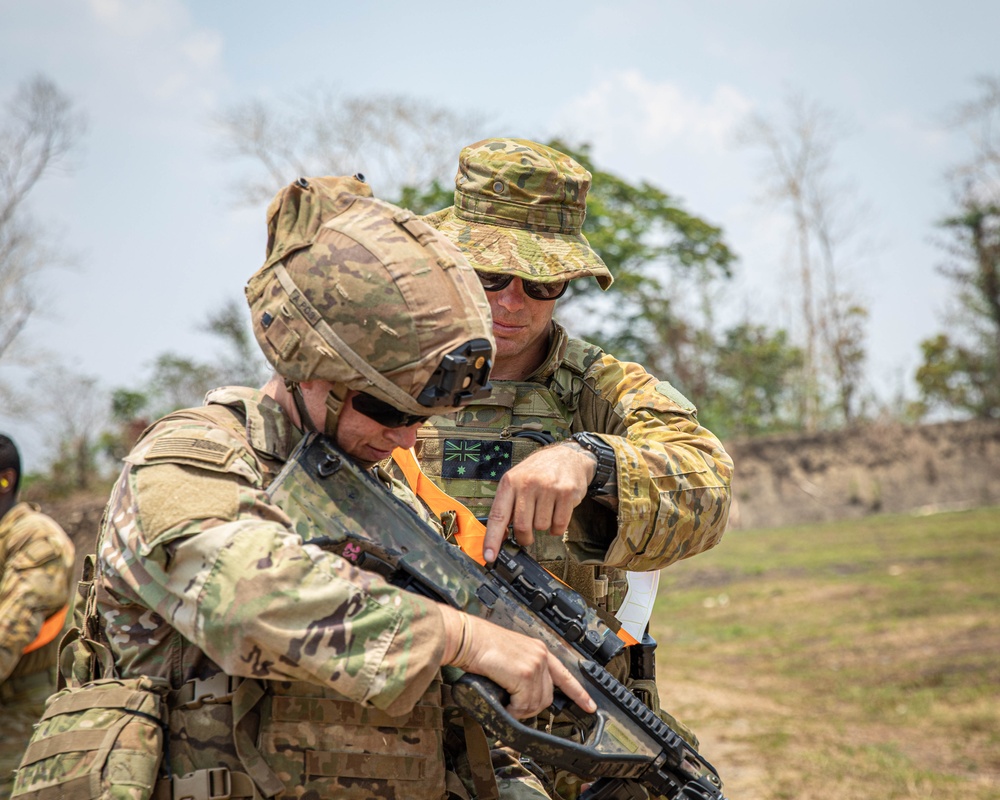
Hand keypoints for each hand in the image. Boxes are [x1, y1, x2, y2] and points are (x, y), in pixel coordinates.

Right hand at [439, 606, 595, 718]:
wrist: (468, 638)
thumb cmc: (481, 646)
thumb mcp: (511, 656)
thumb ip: (524, 671)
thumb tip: (524, 695)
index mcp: (539, 650)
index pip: (565, 675)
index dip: (579, 693)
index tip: (590, 706)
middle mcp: (541, 655)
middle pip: (548, 697)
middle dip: (531, 708)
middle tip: (514, 706)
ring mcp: (534, 664)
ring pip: (536, 704)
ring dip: (519, 710)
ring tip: (505, 702)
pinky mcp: (524, 674)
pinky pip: (523, 705)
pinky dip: (512, 710)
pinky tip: (503, 703)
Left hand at [483, 442, 594, 561]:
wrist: (567, 456)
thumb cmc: (538, 472)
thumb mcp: (516, 481)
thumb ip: (507, 506)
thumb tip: (498, 537)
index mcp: (510, 482)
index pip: (497, 515)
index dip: (492, 539)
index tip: (489, 557)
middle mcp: (528, 483)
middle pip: (523, 527)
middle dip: (525, 537)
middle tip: (527, 536)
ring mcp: (548, 487)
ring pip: (542, 527)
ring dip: (543, 527)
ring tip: (545, 510)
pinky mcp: (567, 493)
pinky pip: (559, 525)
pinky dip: (557, 527)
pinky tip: (556, 513)